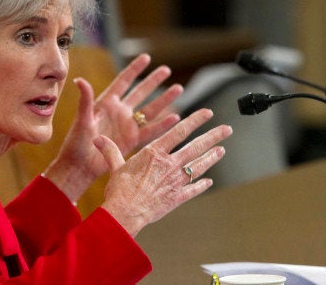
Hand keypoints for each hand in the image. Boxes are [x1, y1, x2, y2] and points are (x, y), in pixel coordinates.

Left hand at [45, 54, 182, 201]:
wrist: (80, 166)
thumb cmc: (76, 143)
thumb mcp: (82, 120)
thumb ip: (85, 100)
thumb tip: (79, 80)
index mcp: (106, 104)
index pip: (123, 82)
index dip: (134, 70)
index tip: (146, 57)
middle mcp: (119, 112)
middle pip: (140, 92)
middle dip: (153, 81)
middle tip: (167, 70)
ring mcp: (127, 126)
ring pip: (149, 109)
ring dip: (163, 100)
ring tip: (178, 89)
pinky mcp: (132, 140)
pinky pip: (150, 131)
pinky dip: (163, 125)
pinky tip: (175, 117)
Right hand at [97, 109, 232, 236]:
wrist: (126, 213)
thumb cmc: (119, 190)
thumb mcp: (114, 166)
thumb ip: (110, 151)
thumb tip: (98, 139)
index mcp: (155, 153)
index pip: (179, 132)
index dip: (195, 120)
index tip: (208, 113)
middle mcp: (169, 164)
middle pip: (196, 146)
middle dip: (213, 136)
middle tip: (227, 129)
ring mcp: (176, 181)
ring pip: (198, 166)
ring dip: (211, 157)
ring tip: (221, 150)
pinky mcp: (177, 198)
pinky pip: (193, 189)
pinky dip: (202, 185)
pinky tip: (209, 181)